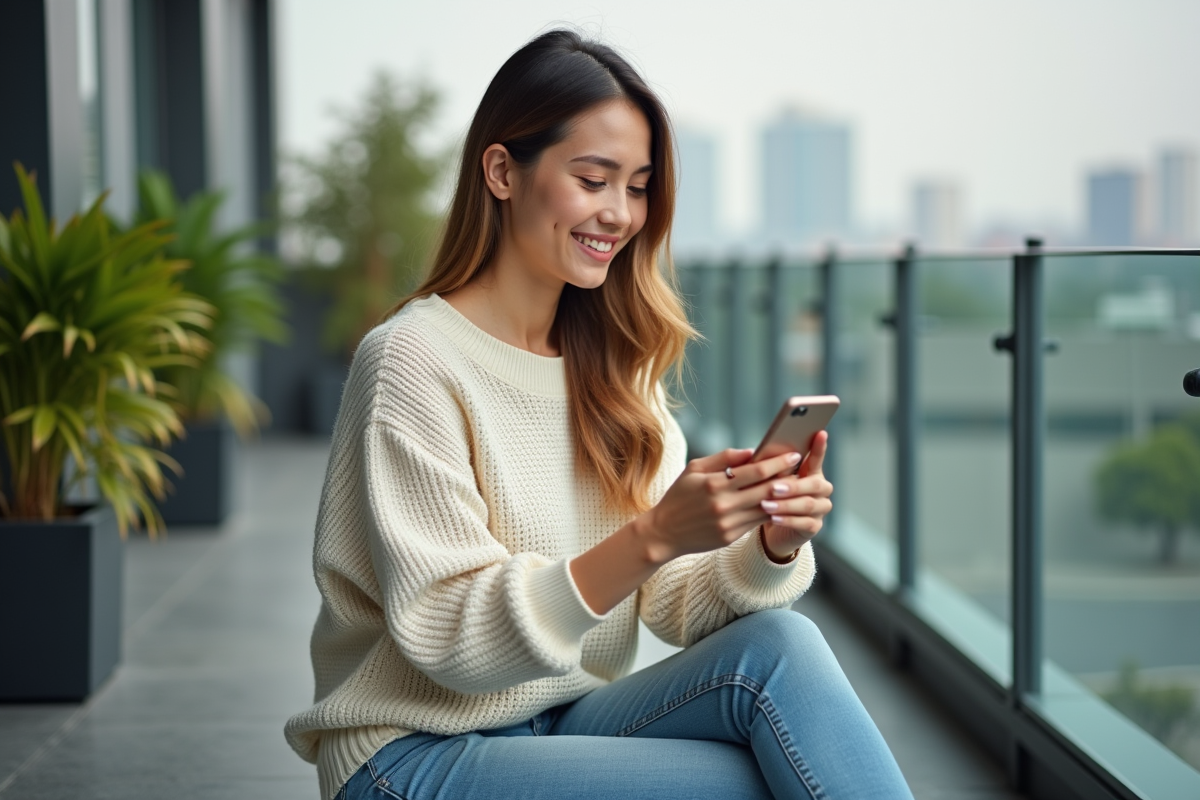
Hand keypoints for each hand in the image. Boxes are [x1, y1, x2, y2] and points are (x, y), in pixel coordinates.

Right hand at [634, 447, 805, 563]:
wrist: (664, 532)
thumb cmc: (679, 496)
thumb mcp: (694, 469)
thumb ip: (723, 458)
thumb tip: (752, 451)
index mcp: (714, 483)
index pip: (755, 471)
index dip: (777, 463)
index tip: (793, 455)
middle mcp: (723, 504)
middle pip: (766, 489)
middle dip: (787, 478)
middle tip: (802, 470)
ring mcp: (728, 522)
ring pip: (766, 507)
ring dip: (784, 497)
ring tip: (796, 486)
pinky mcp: (730, 536)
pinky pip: (757, 522)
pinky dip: (770, 512)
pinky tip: (779, 503)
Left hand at [759, 431, 833, 561]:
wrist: (771, 527)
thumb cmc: (769, 497)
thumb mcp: (767, 480)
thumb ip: (768, 467)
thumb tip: (754, 454)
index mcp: (811, 472)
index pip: (816, 457)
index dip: (819, 447)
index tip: (820, 433)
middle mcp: (821, 489)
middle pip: (815, 484)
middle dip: (793, 486)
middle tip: (773, 487)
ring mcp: (820, 508)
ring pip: (808, 504)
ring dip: (786, 504)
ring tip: (766, 505)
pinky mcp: (814, 526)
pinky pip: (805, 523)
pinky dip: (788, 520)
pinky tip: (774, 518)